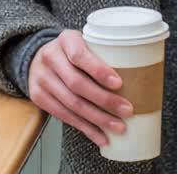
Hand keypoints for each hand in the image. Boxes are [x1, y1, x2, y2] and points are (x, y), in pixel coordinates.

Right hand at [27, 29, 131, 146]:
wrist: (37, 57)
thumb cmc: (71, 51)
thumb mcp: (84, 42)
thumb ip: (103, 54)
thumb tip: (139, 77)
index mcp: (65, 40)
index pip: (79, 55)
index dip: (98, 70)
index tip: (118, 83)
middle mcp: (50, 58)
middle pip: (77, 83)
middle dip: (104, 100)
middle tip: (127, 110)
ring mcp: (42, 79)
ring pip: (71, 104)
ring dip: (97, 119)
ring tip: (118, 127)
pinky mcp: (38, 97)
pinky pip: (64, 116)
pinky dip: (85, 128)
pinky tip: (101, 136)